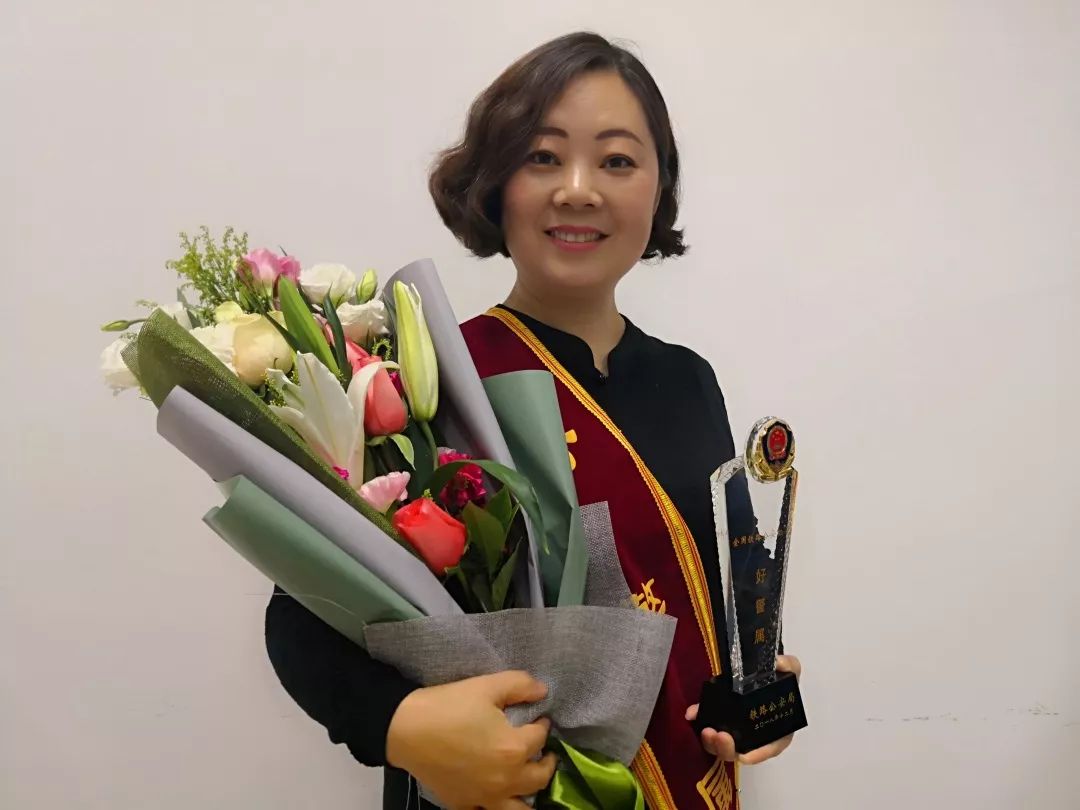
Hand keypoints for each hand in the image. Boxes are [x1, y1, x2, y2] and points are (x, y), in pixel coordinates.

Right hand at [386, 670, 557, 809]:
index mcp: (513, 749)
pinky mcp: (464, 804)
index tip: (540, 718)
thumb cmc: (447, 706)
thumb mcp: (486, 686)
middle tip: (543, 751)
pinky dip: (497, 804)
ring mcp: (484, 797)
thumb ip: (520, 685)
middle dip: (546, 762)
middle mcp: (504, 780)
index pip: (540, 738)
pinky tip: (496, 791)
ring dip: (529, 794)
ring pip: (520, 808)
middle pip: (540, 778)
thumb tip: (542, 691)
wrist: (405, 729)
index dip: (543, 724)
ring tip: (526, 780)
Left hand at [685, 654, 801, 764]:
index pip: (769, 748)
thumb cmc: (778, 677)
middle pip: (740, 751)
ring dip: (711, 743)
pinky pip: (709, 727)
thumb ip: (789, 664)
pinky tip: (693, 714)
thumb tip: (779, 662)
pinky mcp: (720, 720)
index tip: (743, 755)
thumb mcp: (790, 669)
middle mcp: (756, 736)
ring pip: (722, 746)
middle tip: (718, 736)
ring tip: (706, 731)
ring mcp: (736, 731)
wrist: (761, 668)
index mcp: (777, 730)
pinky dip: (700, 721)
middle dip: (728, 749)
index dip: (757, 755)